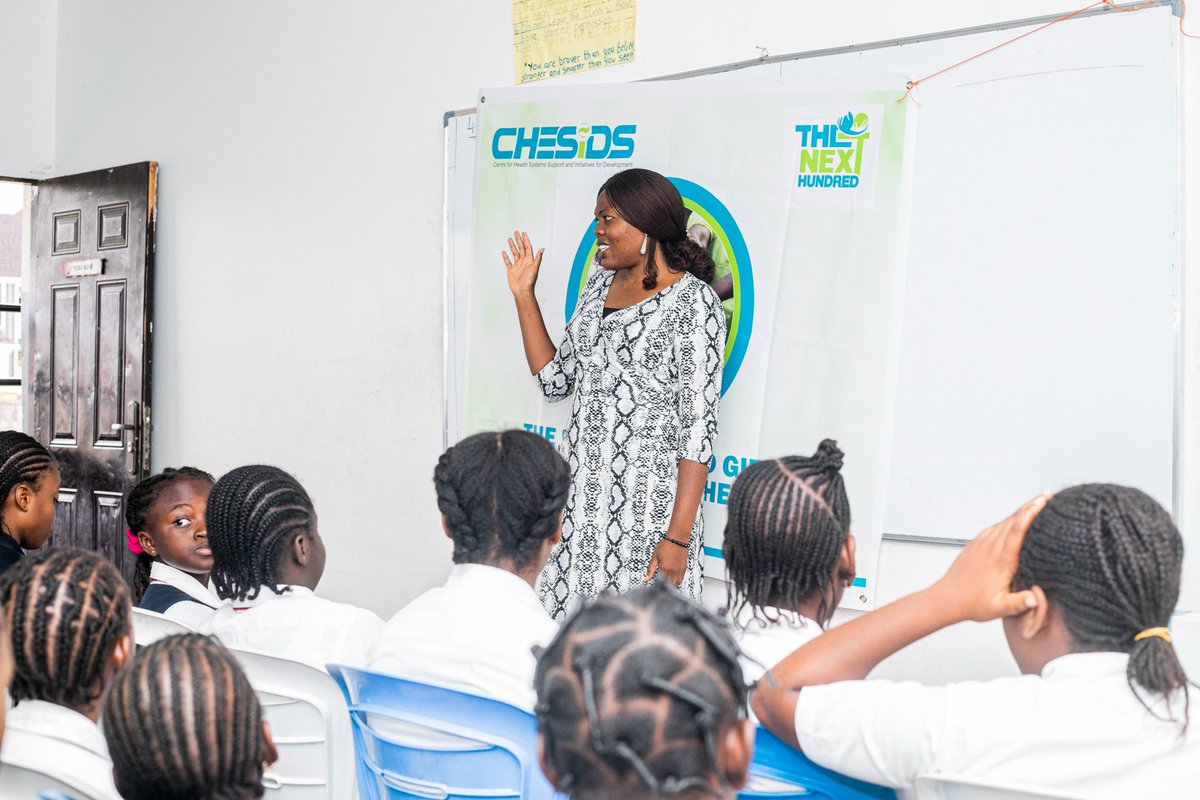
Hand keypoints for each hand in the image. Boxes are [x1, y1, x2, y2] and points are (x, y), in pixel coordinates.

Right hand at [502, 231, 543, 298]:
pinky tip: (504, 252)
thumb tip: (542, 249)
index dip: (525, 240)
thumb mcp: (535, 268)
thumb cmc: (529, 281)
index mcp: (529, 260)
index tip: (523, 233)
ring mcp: (517, 266)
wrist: (522, 290)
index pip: (527, 248)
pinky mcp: (511, 270)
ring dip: (512, 246)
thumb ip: (538, 258)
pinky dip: (506, 257)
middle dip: (518, 240)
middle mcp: (523, 262)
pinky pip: (508, 262)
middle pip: (520, 248)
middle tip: (516, 232)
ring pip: (514, 253)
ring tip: (509, 239)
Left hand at [645, 537, 688, 585]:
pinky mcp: (684, 568)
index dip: (657, 586)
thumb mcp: (655, 556)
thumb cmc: (666, 544)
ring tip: (666, 582)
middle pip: (669, 586)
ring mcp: (680, 570)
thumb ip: (650, 569)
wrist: (677, 538)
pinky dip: (677, 581)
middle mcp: (673, 571)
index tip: (654, 586)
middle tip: (660, 585)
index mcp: (665, 569)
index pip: (661, 583)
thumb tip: (646, 578)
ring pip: (676, 584)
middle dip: (664, 587)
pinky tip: (672, 577)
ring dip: (671, 585)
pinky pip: (681, 579)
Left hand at [933, 493, 1050, 622]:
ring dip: (1020, 511)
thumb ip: (1018, 604)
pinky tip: (1016, 518)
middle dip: (1031, 506)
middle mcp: (991, 547)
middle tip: (1049, 496)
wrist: (947, 598)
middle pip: (1013, 520)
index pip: (1017, 530)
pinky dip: (1008, 520)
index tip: (1043, 501)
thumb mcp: (999, 609)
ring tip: (1038, 502)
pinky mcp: (977, 544)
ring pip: (1004, 522)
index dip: (1030, 514)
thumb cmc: (973, 604)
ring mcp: (982, 543)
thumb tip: (1035, 599)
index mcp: (1000, 560)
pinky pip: (995, 527)